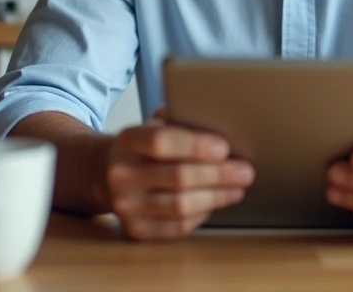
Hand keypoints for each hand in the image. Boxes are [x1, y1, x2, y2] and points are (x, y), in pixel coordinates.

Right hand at [104, 109, 253, 240]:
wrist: (107, 174)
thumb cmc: (145, 147)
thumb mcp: (155, 125)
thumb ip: (181, 121)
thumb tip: (222, 124)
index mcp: (127, 141)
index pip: (160, 142)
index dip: (195, 145)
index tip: (225, 148)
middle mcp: (121, 175)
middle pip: (177, 177)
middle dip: (218, 175)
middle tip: (246, 171)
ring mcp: (126, 206)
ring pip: (181, 205)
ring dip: (216, 197)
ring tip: (238, 188)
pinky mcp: (135, 230)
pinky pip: (177, 226)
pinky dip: (202, 214)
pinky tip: (216, 202)